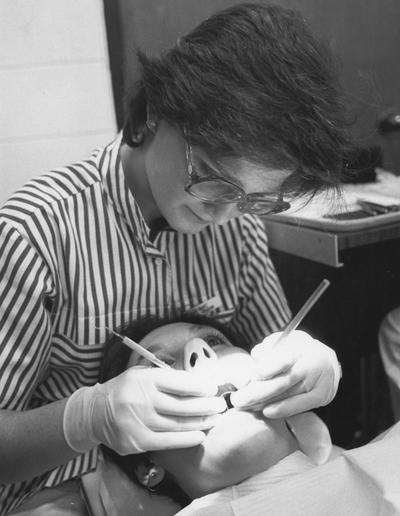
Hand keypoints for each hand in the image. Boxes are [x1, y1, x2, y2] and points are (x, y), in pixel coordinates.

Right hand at [63, 366, 225, 454]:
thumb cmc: (126, 390)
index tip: (212, 388)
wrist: (95, 412)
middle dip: (206, 405)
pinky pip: (168, 441)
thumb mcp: (141, 374)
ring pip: (178, 424)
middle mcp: (142, 399)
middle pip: (182, 405)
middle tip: (221, 405)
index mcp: (145, 379)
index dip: (199, 386)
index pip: (179, 382)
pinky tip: (200, 435)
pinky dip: (186, 439)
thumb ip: (165, 377)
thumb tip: (196, 382)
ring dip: (201, 422)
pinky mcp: (137, 441)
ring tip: (216, 419)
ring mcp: (139, 422)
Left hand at [230, 330, 340, 417]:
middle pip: (282, 382)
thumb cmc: (298, 350)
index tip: (254, 374)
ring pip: (288, 395)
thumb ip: (269, 347)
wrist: (327, 361)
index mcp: (300, 347)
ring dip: (264, 403)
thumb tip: (256, 356)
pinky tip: (266, 412)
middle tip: (237, 400)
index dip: (269, 367)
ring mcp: (318, 382)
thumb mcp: (284, 340)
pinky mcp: (322, 396)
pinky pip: (300, 406)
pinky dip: (283, 410)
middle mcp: (311, 364)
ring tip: (245, 406)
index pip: (284, 358)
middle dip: (257, 393)